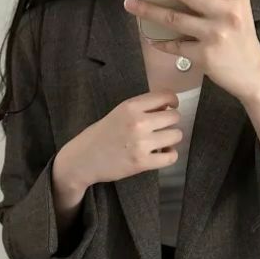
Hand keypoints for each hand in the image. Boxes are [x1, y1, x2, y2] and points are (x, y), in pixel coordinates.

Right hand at [54, 91, 182, 189]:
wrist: (83, 159)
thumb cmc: (100, 135)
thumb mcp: (118, 113)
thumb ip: (141, 109)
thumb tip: (167, 107)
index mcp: (131, 106)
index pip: (166, 96)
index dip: (172, 102)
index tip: (170, 108)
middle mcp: (138, 122)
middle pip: (174, 117)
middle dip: (171, 122)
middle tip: (162, 129)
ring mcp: (141, 143)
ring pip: (176, 136)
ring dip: (171, 139)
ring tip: (160, 143)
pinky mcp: (142, 162)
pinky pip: (171, 157)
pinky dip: (169, 155)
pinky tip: (160, 154)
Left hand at [123, 0, 259, 102]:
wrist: (252, 75)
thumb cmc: (241, 40)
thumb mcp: (239, 11)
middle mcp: (228, 14)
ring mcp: (215, 35)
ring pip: (174, 18)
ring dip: (148, 10)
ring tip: (131, 3)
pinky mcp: (204, 56)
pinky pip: (175, 46)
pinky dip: (161, 42)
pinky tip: (151, 38)